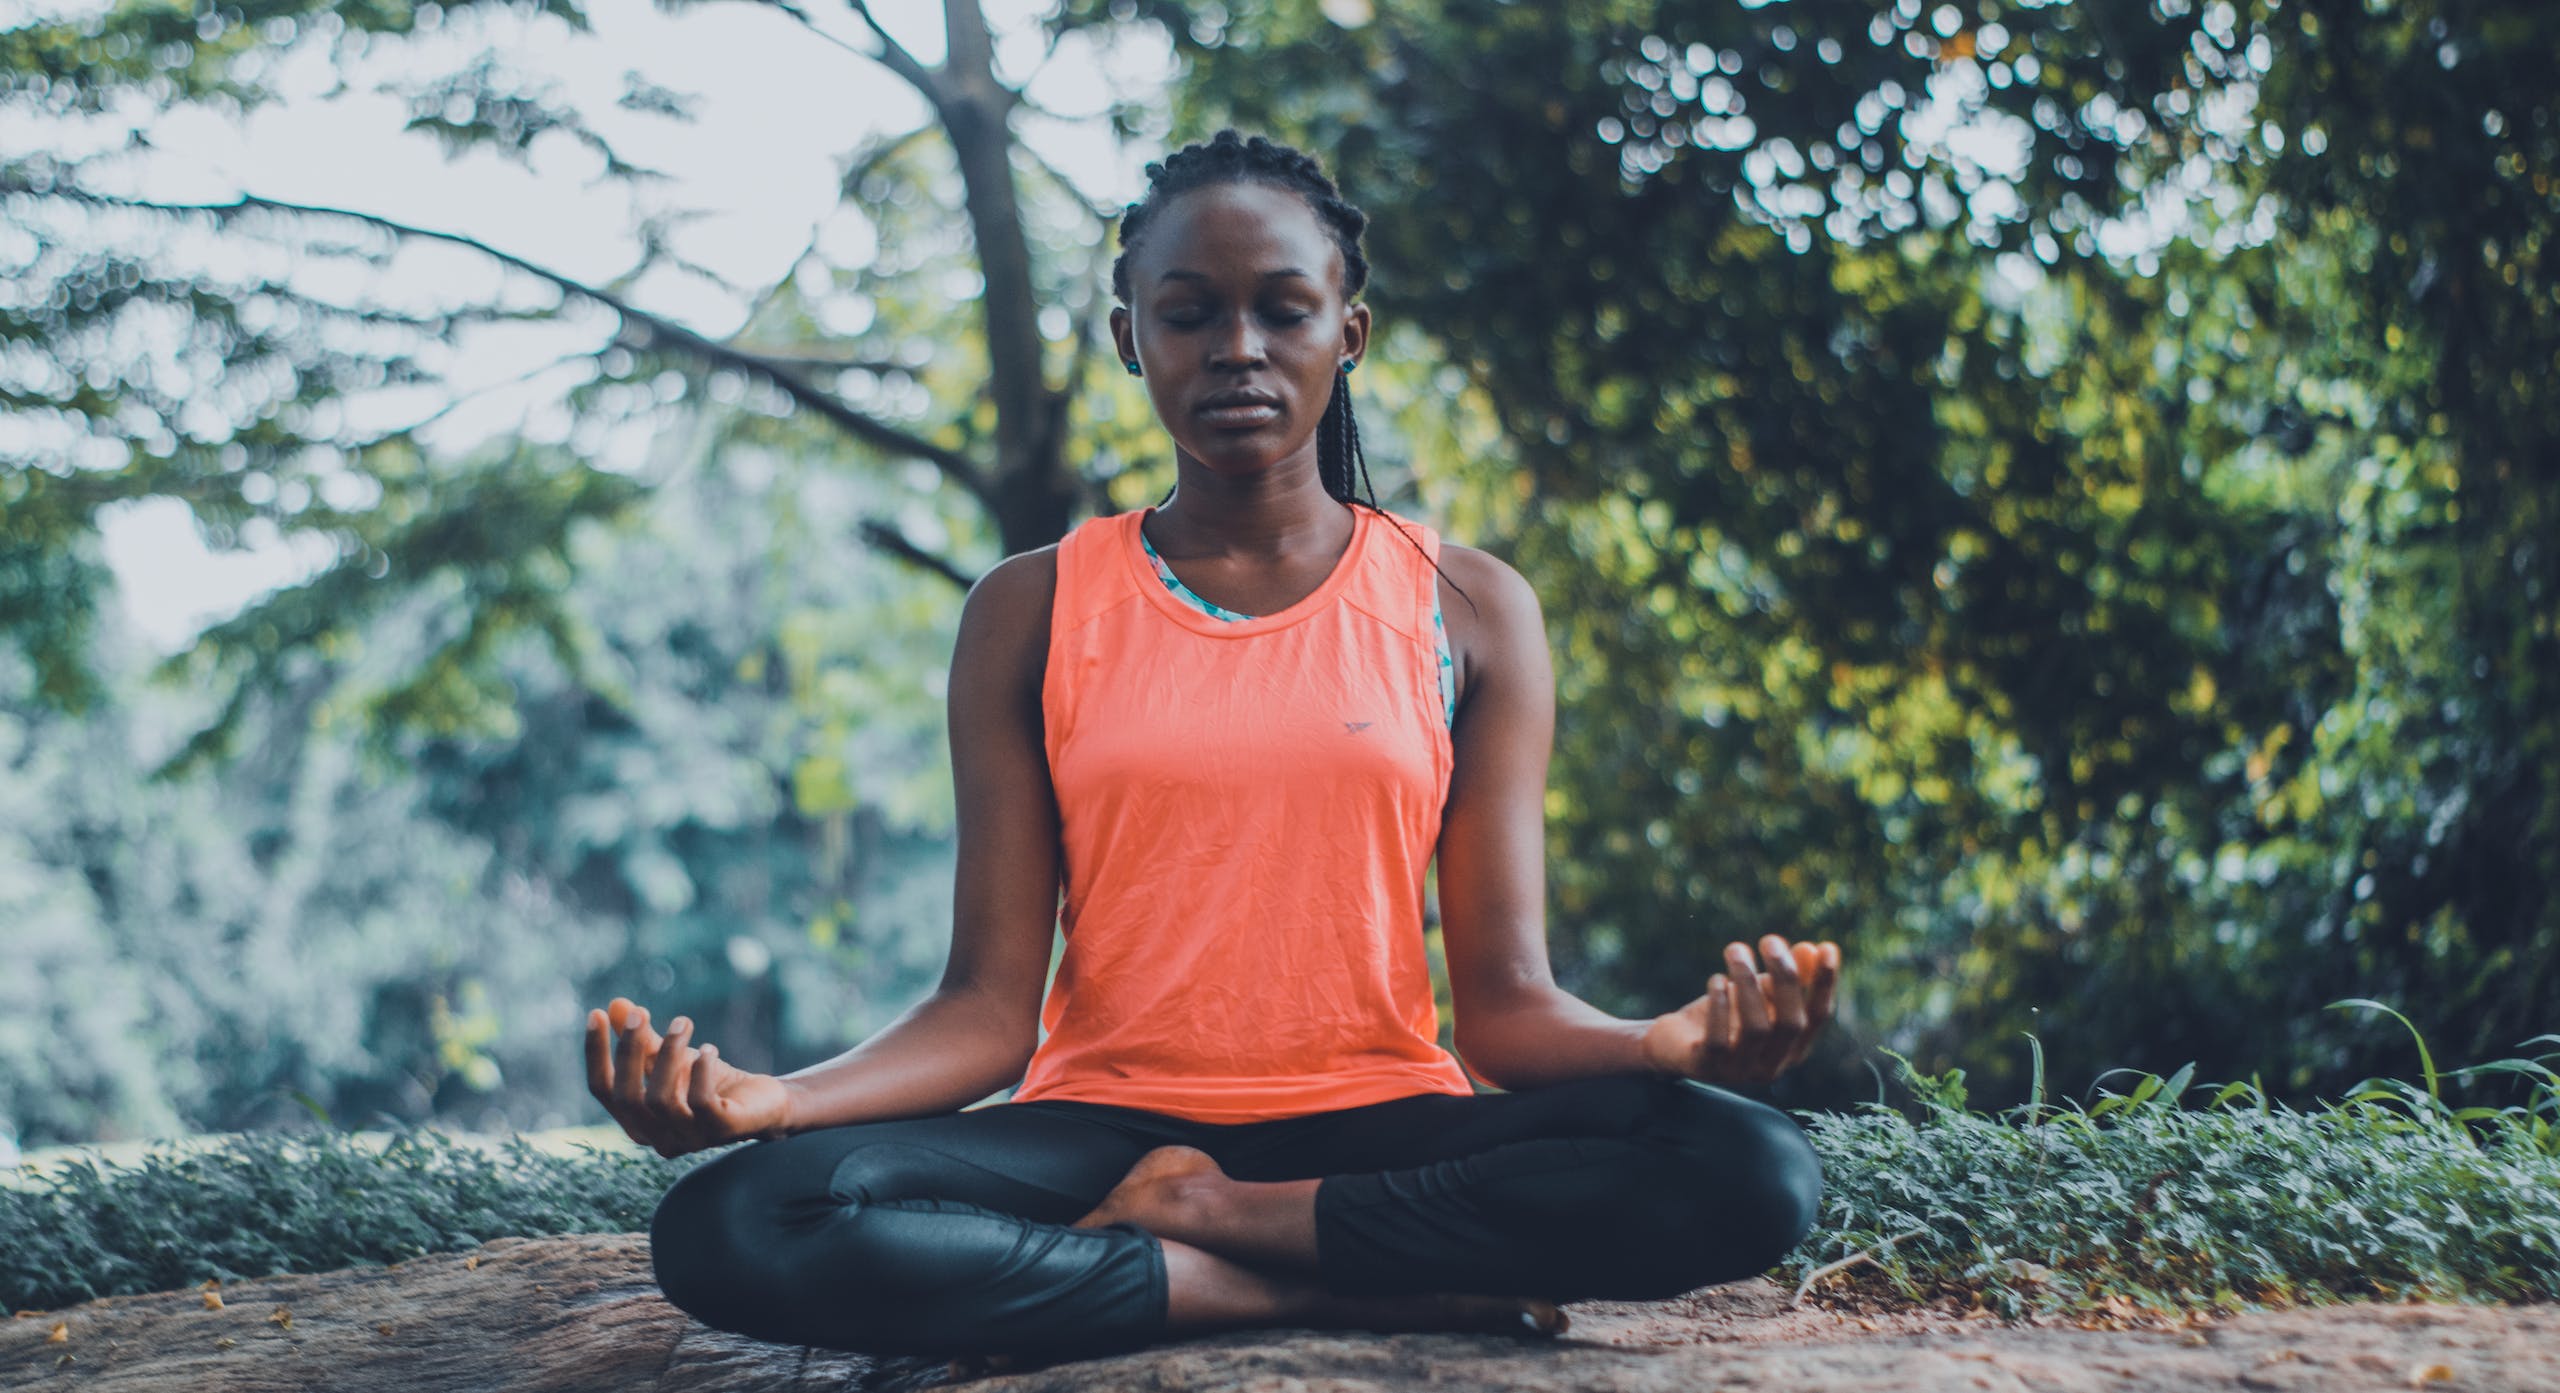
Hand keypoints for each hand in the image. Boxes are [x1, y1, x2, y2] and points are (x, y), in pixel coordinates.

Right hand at [585, 997, 793, 1157]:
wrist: (764, 1105)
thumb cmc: (711, 1084)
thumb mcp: (672, 1059)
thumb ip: (644, 1040)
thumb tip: (616, 1005)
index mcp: (637, 1123)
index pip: (603, 1091)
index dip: (596, 1053)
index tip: (596, 1013)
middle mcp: (658, 1139)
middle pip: (627, 1097)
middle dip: (629, 1051)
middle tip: (642, 1013)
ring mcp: (690, 1140)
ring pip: (660, 1099)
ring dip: (668, 1053)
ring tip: (682, 1023)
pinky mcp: (721, 1131)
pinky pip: (701, 1102)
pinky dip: (701, 1071)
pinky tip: (708, 1049)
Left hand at [1639, 935, 1840, 1086]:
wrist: (1672, 1043)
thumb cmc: (1725, 1016)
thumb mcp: (1758, 994)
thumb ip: (1787, 977)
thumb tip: (1811, 949)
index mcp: (1792, 1049)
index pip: (1818, 1017)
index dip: (1824, 984)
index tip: (1828, 947)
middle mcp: (1771, 1066)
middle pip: (1790, 1023)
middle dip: (1784, 978)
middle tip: (1770, 940)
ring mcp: (1738, 1071)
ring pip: (1756, 1029)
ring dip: (1748, 983)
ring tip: (1736, 950)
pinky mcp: (1705, 1067)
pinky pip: (1719, 1039)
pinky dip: (1720, 1005)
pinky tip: (1716, 980)